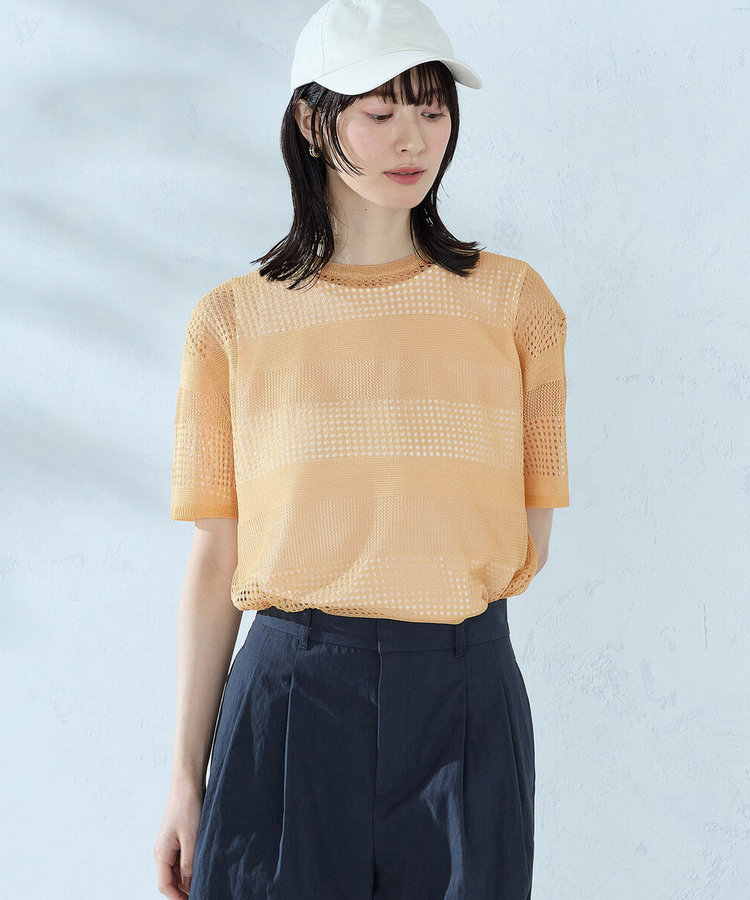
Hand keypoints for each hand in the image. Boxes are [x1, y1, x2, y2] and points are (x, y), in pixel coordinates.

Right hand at [154, 782, 203, 897]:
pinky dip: (189, 867)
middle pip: (170, 880)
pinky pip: (180, 860)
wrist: (187, 784)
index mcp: (161, 853)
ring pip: (176, 871)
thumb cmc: (188, 808)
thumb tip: (189, 885)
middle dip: (183, 890)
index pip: (165, 885)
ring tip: (204, 881)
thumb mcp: (192, 838)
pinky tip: (202, 867)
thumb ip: (189, 863)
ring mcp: (169, 845)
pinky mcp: (177, 838)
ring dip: (187, 879)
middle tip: (202, 892)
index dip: (177, 898)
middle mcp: (162, 851)